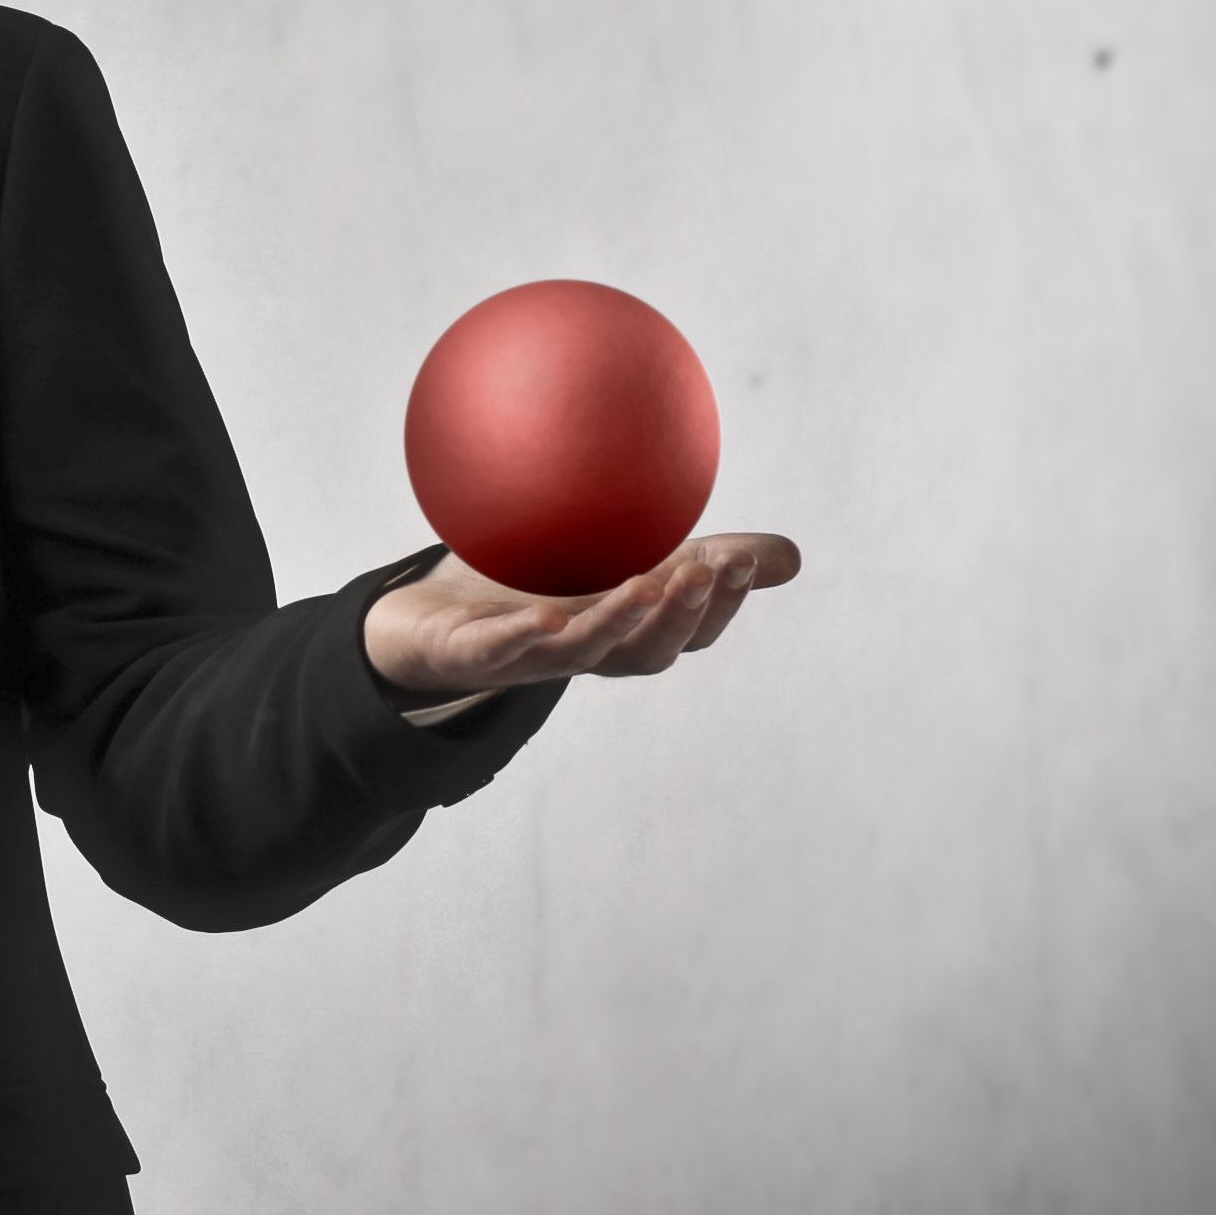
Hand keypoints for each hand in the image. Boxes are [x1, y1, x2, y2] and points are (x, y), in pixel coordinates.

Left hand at [360, 531, 800, 699]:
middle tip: (707, 568)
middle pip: (644, 649)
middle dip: (680, 612)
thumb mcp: (618, 563)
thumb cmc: (527, 589)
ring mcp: (526, 658)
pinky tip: (545, 618)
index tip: (745, 558)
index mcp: (619, 632)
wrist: (425, 620)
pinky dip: (523, 639)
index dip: (719, 603)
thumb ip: (697, 558)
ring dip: (617, 621)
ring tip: (646, 583)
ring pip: (580, 652)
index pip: (685, 630)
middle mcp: (581, 651)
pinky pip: (499, 653)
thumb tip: (790, 556)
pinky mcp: (470, 655)